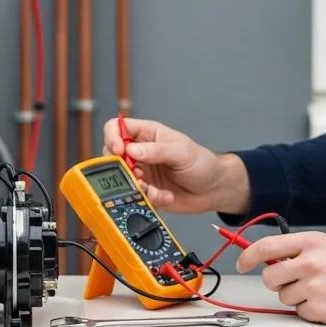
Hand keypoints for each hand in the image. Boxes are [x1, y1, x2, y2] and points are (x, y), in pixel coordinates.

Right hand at [101, 116, 249, 214]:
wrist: (214, 190)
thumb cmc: (202, 163)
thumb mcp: (181, 152)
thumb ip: (156, 151)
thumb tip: (130, 150)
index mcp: (147, 134)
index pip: (116, 127)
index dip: (112, 137)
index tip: (119, 150)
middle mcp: (140, 152)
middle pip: (111, 156)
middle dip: (122, 168)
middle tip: (138, 175)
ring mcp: (141, 172)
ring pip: (121, 179)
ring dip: (137, 187)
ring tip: (155, 189)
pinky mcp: (145, 191)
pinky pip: (135, 196)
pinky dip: (149, 199)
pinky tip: (166, 196)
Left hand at [236, 231, 325, 326]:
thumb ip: (300, 249)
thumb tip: (273, 257)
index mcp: (311, 243)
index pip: (265, 247)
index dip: (247, 256)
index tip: (242, 263)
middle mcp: (310, 263)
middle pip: (270, 278)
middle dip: (277, 283)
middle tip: (294, 282)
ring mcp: (315, 287)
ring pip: (285, 297)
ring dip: (298, 297)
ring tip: (321, 291)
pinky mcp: (321, 309)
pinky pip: (300, 313)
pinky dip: (311, 311)